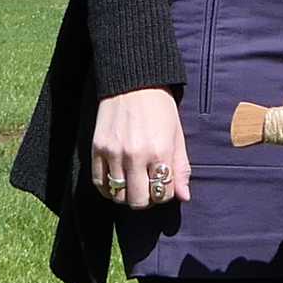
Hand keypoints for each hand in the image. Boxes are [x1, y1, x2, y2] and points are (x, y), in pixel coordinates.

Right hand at [93, 87, 190, 207]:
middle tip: (148, 188)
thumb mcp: (177, 134)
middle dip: (146, 199)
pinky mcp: (97, 149)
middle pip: (139, 200)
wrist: (133, 81)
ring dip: (127, 195)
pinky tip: (116, 181)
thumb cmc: (160, 107)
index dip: (166, 193)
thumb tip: (184, 196)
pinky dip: (108, 189)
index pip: (163, 193)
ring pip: (119, 195)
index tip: (164, 184)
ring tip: (133, 183)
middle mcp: (135, 155)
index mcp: (160, 151)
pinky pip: (100, 184)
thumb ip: (181, 167)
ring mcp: (114, 153)